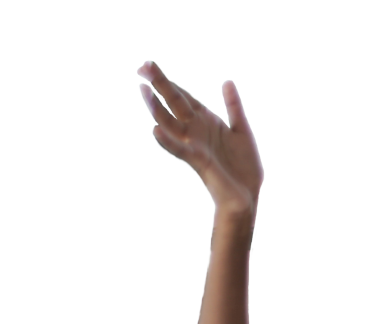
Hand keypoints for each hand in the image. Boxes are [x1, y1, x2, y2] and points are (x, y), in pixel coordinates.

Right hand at [137, 61, 261, 215]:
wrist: (248, 195)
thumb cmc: (243, 166)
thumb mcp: (242, 130)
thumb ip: (233, 106)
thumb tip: (227, 80)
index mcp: (205, 121)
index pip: (183, 96)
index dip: (168, 81)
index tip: (149, 63)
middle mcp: (195, 131)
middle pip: (174, 103)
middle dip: (160, 85)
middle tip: (141, 66)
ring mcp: (194, 145)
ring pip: (171, 123)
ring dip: (156, 108)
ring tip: (143, 90)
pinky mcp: (199, 162)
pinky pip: (181, 150)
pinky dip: (169, 141)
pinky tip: (155, 131)